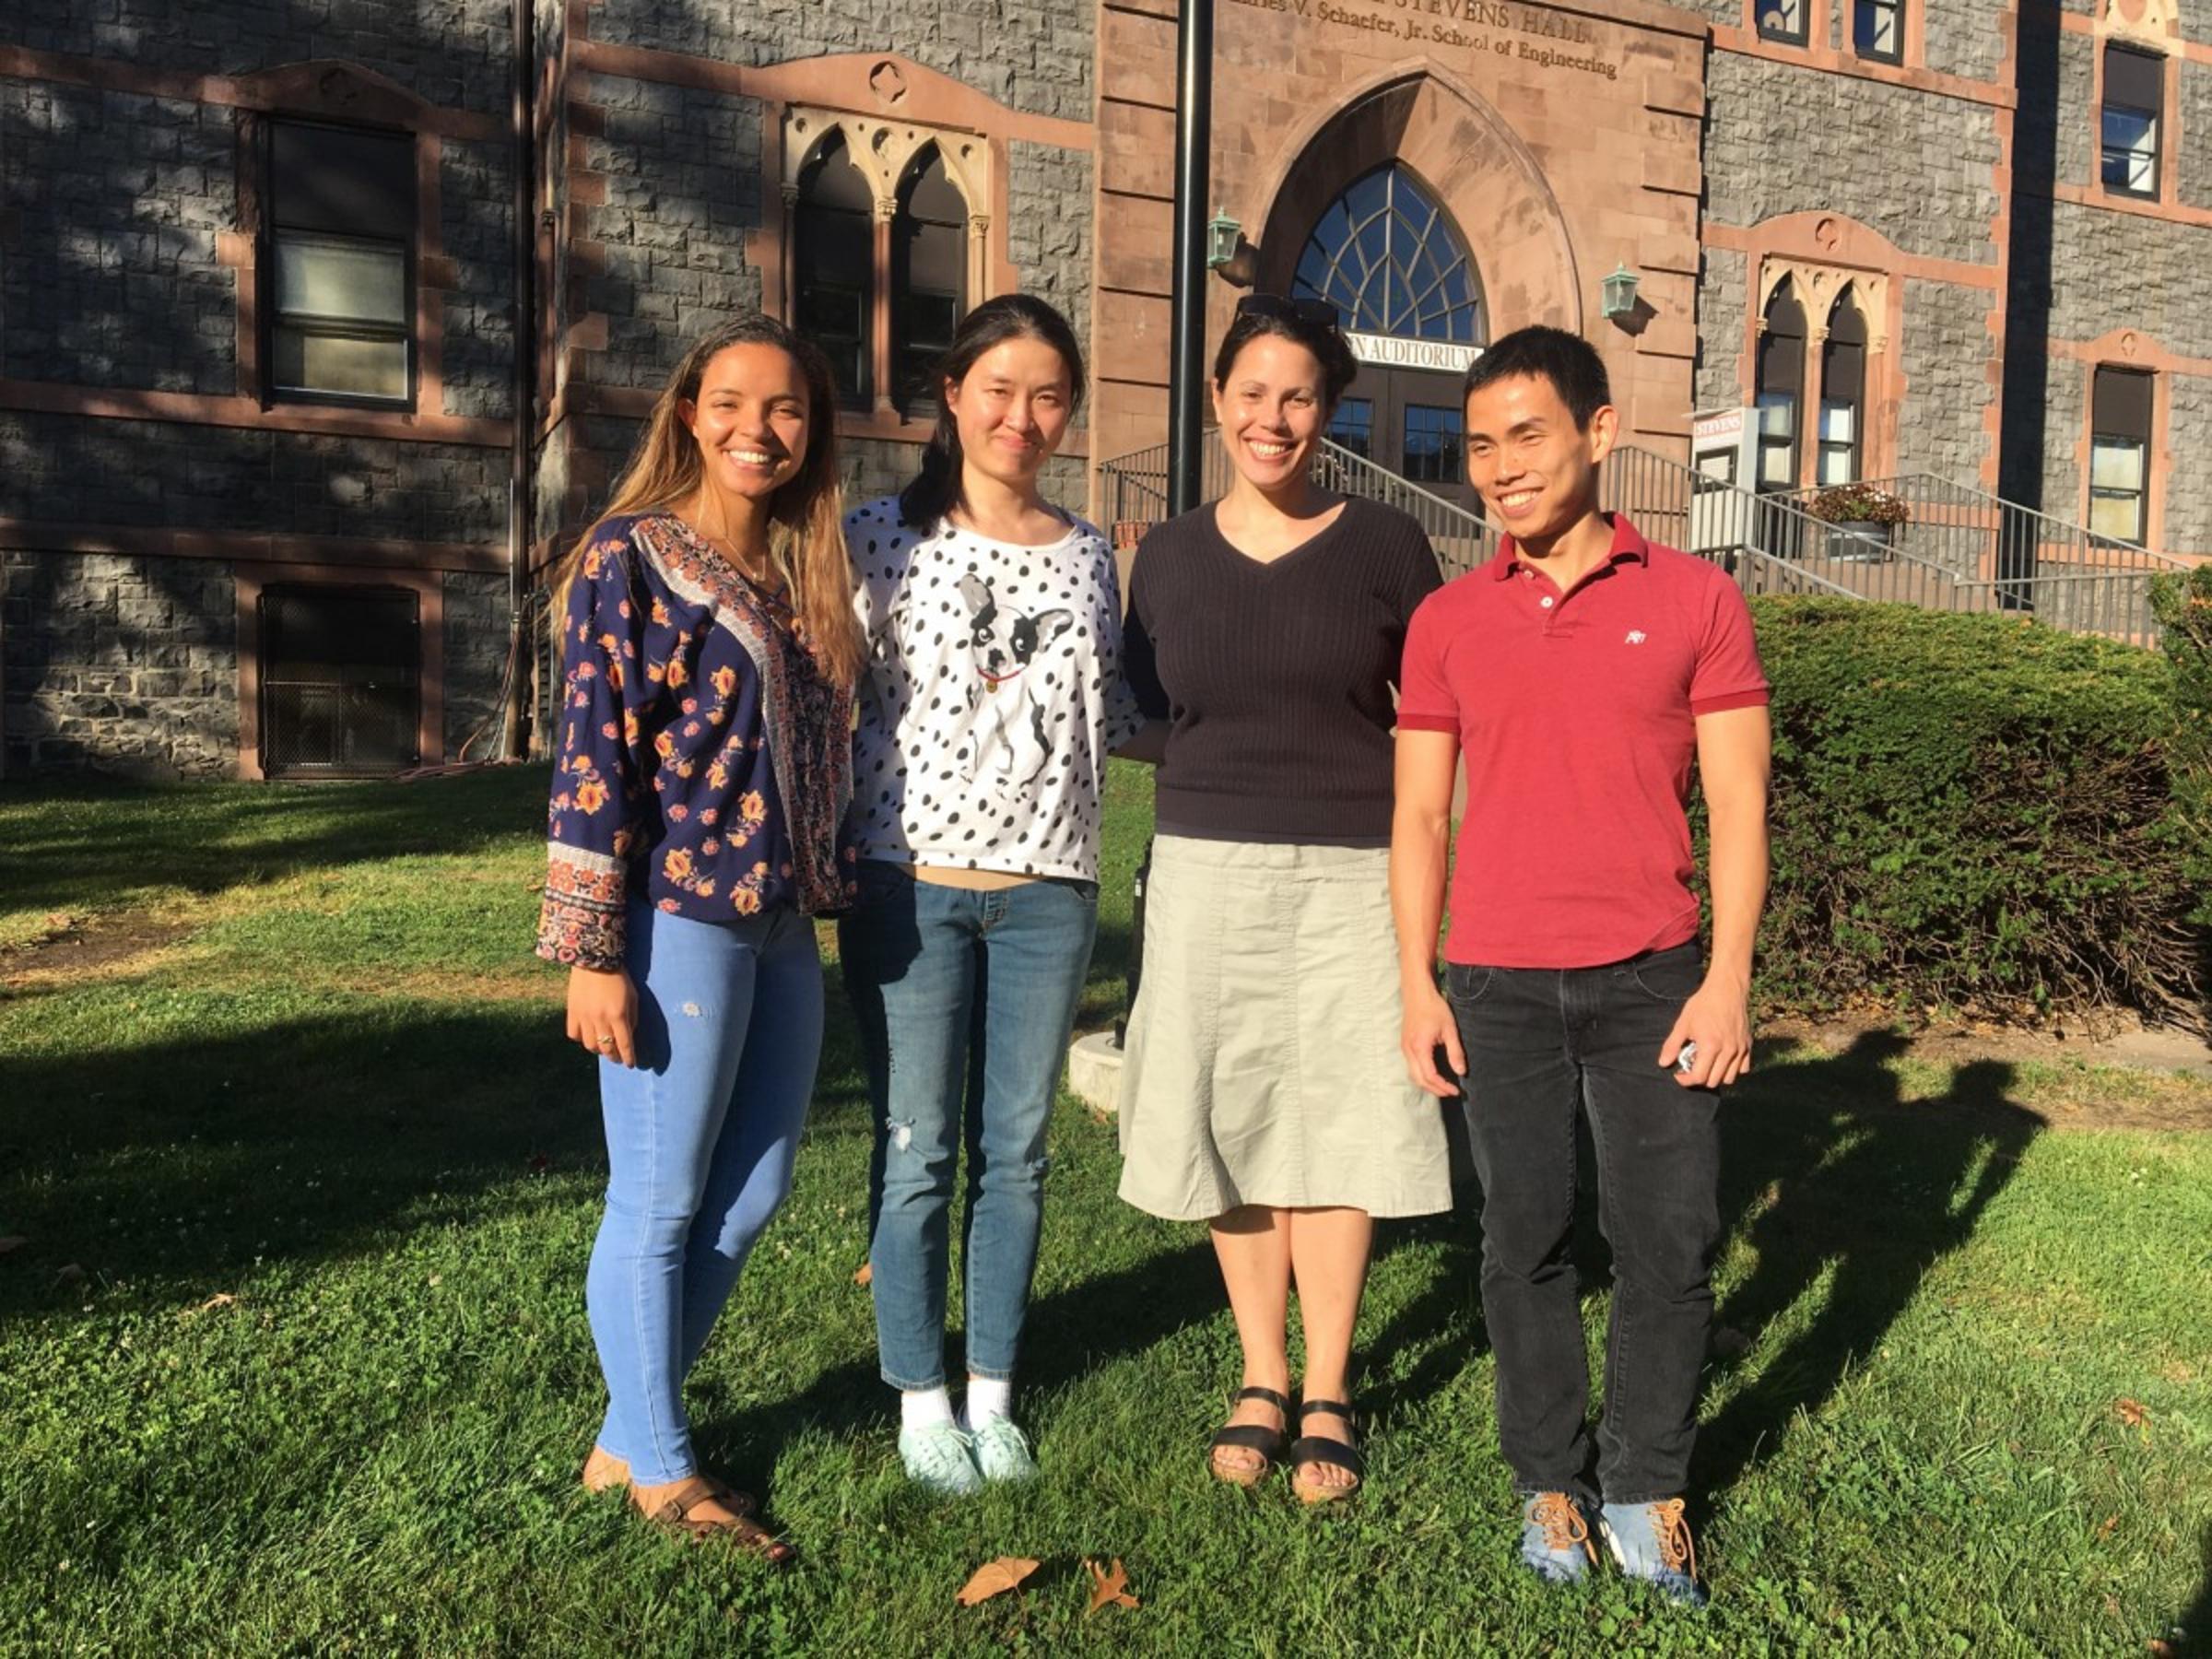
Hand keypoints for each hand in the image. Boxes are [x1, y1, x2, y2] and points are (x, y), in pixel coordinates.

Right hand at [567, 966, 637, 1067]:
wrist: (593, 960)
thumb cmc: (618, 978)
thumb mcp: (633, 997)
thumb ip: (632, 1018)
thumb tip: (629, 1035)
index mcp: (618, 1015)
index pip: (625, 1044)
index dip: (628, 1057)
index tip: (630, 1064)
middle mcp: (601, 1019)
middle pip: (607, 1048)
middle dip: (615, 1057)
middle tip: (618, 1058)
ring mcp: (584, 1017)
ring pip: (590, 1045)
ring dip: (598, 1049)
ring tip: (603, 1046)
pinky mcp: (572, 1012)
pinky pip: (574, 1034)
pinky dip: (581, 1038)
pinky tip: (588, 1034)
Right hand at [1400, 978, 1465, 1098]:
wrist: (1417, 993)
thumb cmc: (1434, 1008)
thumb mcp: (1449, 1030)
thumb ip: (1455, 1052)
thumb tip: (1460, 1072)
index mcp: (1419, 1047)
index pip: (1430, 1076)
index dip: (1443, 1086)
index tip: (1456, 1090)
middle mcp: (1408, 1050)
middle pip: (1419, 1080)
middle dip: (1435, 1090)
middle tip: (1451, 1092)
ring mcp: (1404, 1048)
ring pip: (1413, 1075)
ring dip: (1427, 1084)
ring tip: (1443, 1086)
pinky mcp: (1405, 1045)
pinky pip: (1411, 1067)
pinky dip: (1422, 1075)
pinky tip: (1433, 1074)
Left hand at [1658, 979, 1750, 1088]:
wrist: (1727, 989)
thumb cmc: (1703, 1004)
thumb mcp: (1683, 1023)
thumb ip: (1672, 1045)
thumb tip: (1663, 1063)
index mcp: (1710, 1046)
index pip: (1699, 1077)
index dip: (1686, 1080)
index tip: (1679, 1075)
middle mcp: (1728, 1051)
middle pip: (1713, 1081)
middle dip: (1699, 1079)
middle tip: (1691, 1068)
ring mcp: (1740, 1049)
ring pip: (1729, 1078)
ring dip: (1715, 1076)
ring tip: (1706, 1064)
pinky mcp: (1748, 1046)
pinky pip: (1742, 1068)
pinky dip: (1732, 1069)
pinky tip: (1722, 1060)